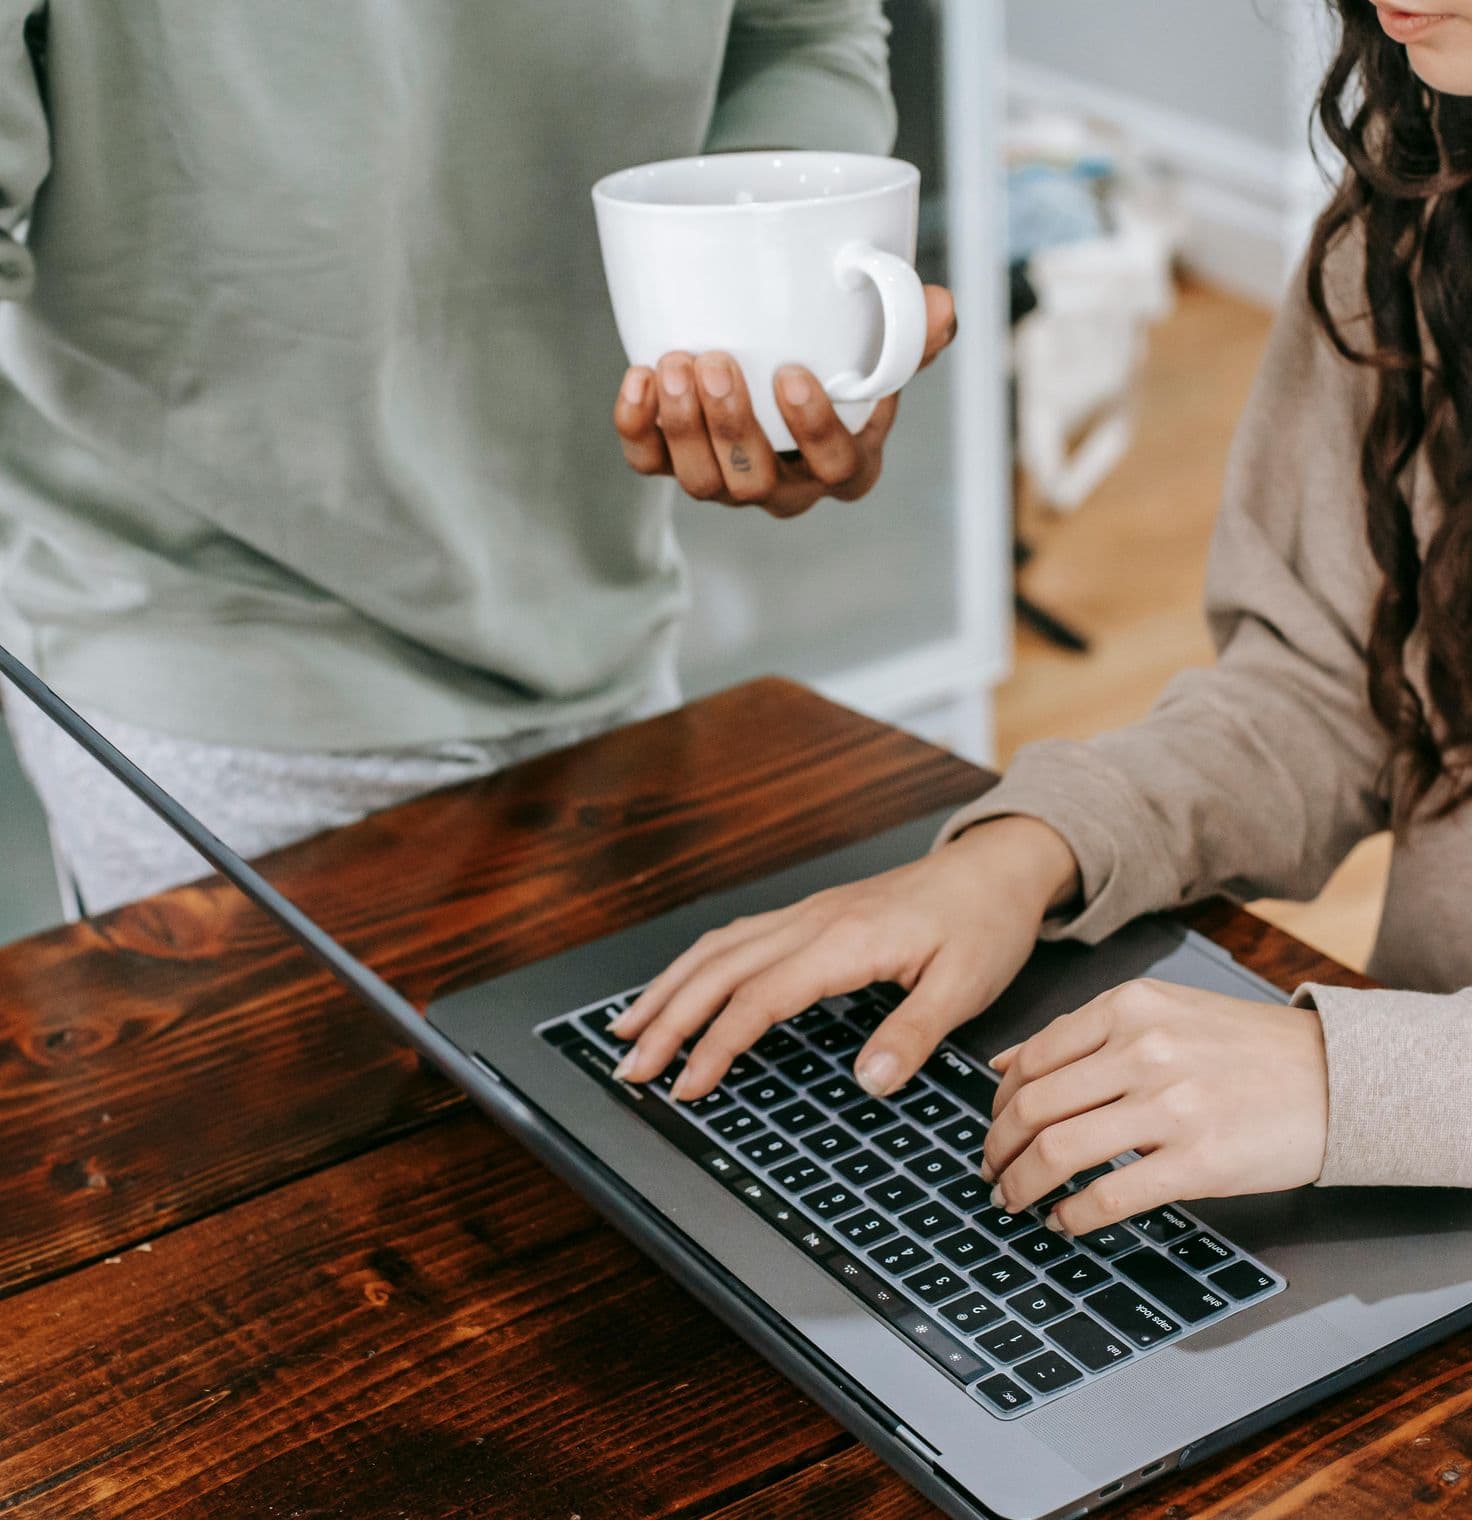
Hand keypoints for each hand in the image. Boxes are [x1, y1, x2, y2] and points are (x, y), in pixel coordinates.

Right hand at [607, 816, 1079, 1098]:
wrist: (994, 868)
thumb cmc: (983, 924)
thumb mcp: (966, 986)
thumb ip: (913, 1034)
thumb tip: (868, 1082)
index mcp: (845, 942)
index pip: (760, 997)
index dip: (717, 1044)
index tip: (687, 1087)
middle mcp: (812, 922)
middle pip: (718, 970)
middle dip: (667, 1019)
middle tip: (629, 1066)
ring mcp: (807, 914)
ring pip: (717, 949)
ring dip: (668, 988)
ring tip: (628, 1028)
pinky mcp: (811, 915)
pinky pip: (736, 937)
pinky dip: (695, 964)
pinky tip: (680, 984)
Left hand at [613, 285, 956, 518]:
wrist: (775, 360)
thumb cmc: (838, 363)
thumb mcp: (880, 347)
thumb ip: (909, 331)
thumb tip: (938, 306)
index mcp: (845, 463)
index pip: (838, 469)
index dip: (814, 432)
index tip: (792, 375)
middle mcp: (785, 485)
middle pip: (757, 484)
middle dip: (732, 426)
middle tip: (717, 361)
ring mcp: (728, 482)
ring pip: (702, 482)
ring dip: (684, 426)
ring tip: (675, 362)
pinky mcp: (676, 465)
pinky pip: (651, 465)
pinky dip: (637, 428)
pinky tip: (638, 380)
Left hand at [982, 981, 1329, 1236]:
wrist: (1334, 1077)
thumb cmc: (1242, 1048)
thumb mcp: (1160, 1012)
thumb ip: (1081, 1035)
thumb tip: (1001, 1065)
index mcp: (1128, 1007)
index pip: (1031, 1060)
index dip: (998, 1104)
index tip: (993, 1129)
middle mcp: (1143, 1049)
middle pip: (1033, 1107)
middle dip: (997, 1149)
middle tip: (991, 1172)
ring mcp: (1172, 1105)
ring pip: (1058, 1150)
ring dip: (1022, 1185)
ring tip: (1013, 1200)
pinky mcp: (1199, 1160)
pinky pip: (1110, 1194)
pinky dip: (1072, 1215)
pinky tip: (1063, 1222)